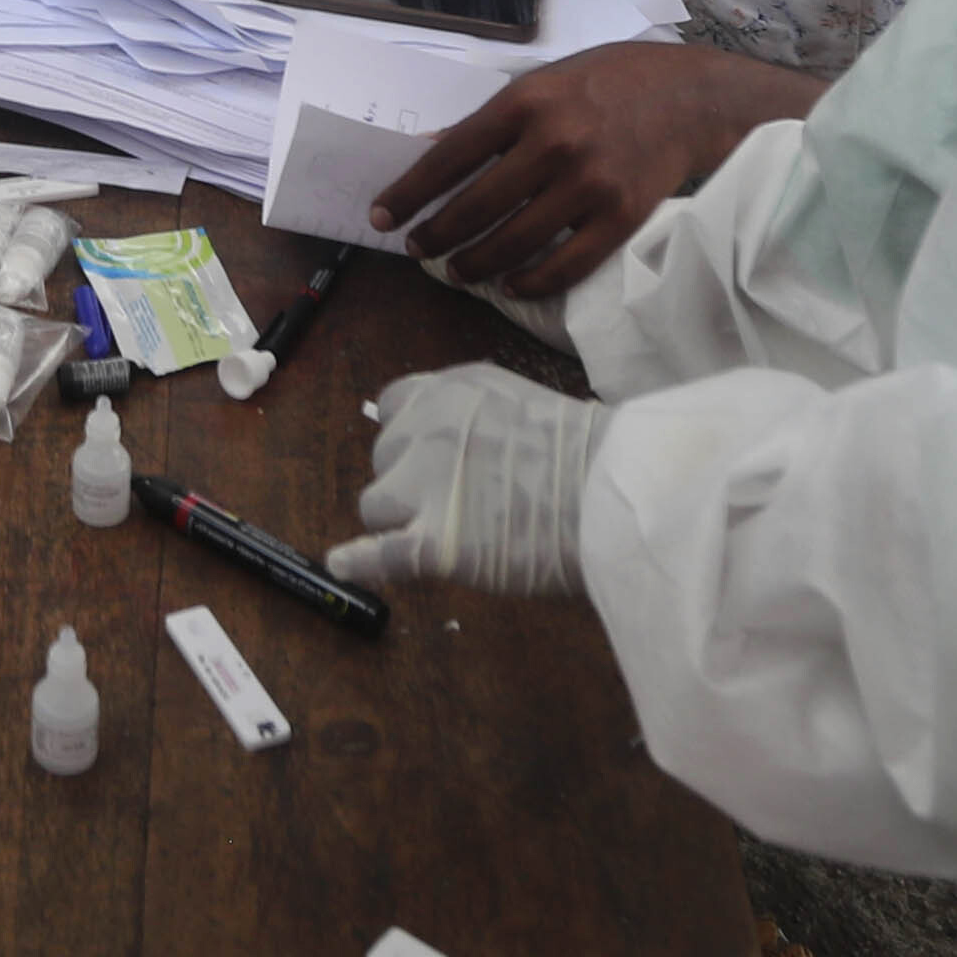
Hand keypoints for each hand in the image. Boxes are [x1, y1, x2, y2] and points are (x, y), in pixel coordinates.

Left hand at [322, 363, 603, 597]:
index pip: (395, 408)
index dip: (410, 438)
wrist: (613, 490)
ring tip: (451, 535)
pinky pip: (379, 552)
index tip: (434, 459)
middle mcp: (425, 429)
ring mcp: (424, 485)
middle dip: (411, 480)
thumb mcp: (522, 402)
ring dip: (403, 521)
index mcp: (450, 390)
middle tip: (462, 502)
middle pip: (384, 458)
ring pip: (376, 505)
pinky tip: (344, 565)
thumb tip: (452, 443)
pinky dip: (361, 562)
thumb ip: (476, 416)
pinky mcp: (432, 541)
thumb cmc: (589, 454)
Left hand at [366, 42, 812, 295]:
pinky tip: (509, 284)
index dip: (409, 193)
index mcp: (526, 101)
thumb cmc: (608, 82)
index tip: (382, 217)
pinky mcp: (621, 217)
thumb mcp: (543, 81)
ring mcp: (589, 183)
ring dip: (474, 263)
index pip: (449, 156)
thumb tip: (430, 149)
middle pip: (475, 205)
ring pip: (513, 241)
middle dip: (435, 234)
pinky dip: (529, 281)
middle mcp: (554, 142)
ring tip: (456, 270)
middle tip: (416, 250)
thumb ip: (490, 119)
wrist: (692, 97)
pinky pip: (565, 264)